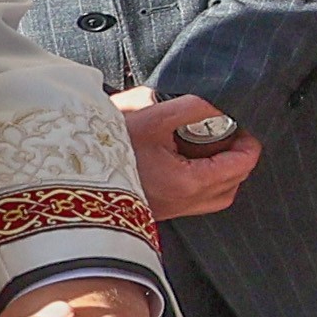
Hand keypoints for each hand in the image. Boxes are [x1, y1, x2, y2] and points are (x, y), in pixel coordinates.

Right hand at [116, 93, 256, 220]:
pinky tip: (188, 159)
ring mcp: (170, 211)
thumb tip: (222, 104)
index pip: (241, 166)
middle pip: (234, 183)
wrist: (67, 173)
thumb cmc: (108, 145)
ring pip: (217, 196)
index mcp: (187, 183)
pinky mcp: (158, 211)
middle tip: (229, 132)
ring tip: (210, 146)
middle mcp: (183, 204)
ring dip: (223, 173)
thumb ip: (193, 108)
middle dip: (239, 158)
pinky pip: (196, 200)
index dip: (249, 143)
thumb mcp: (152, 117)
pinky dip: (203, 182)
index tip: (242, 124)